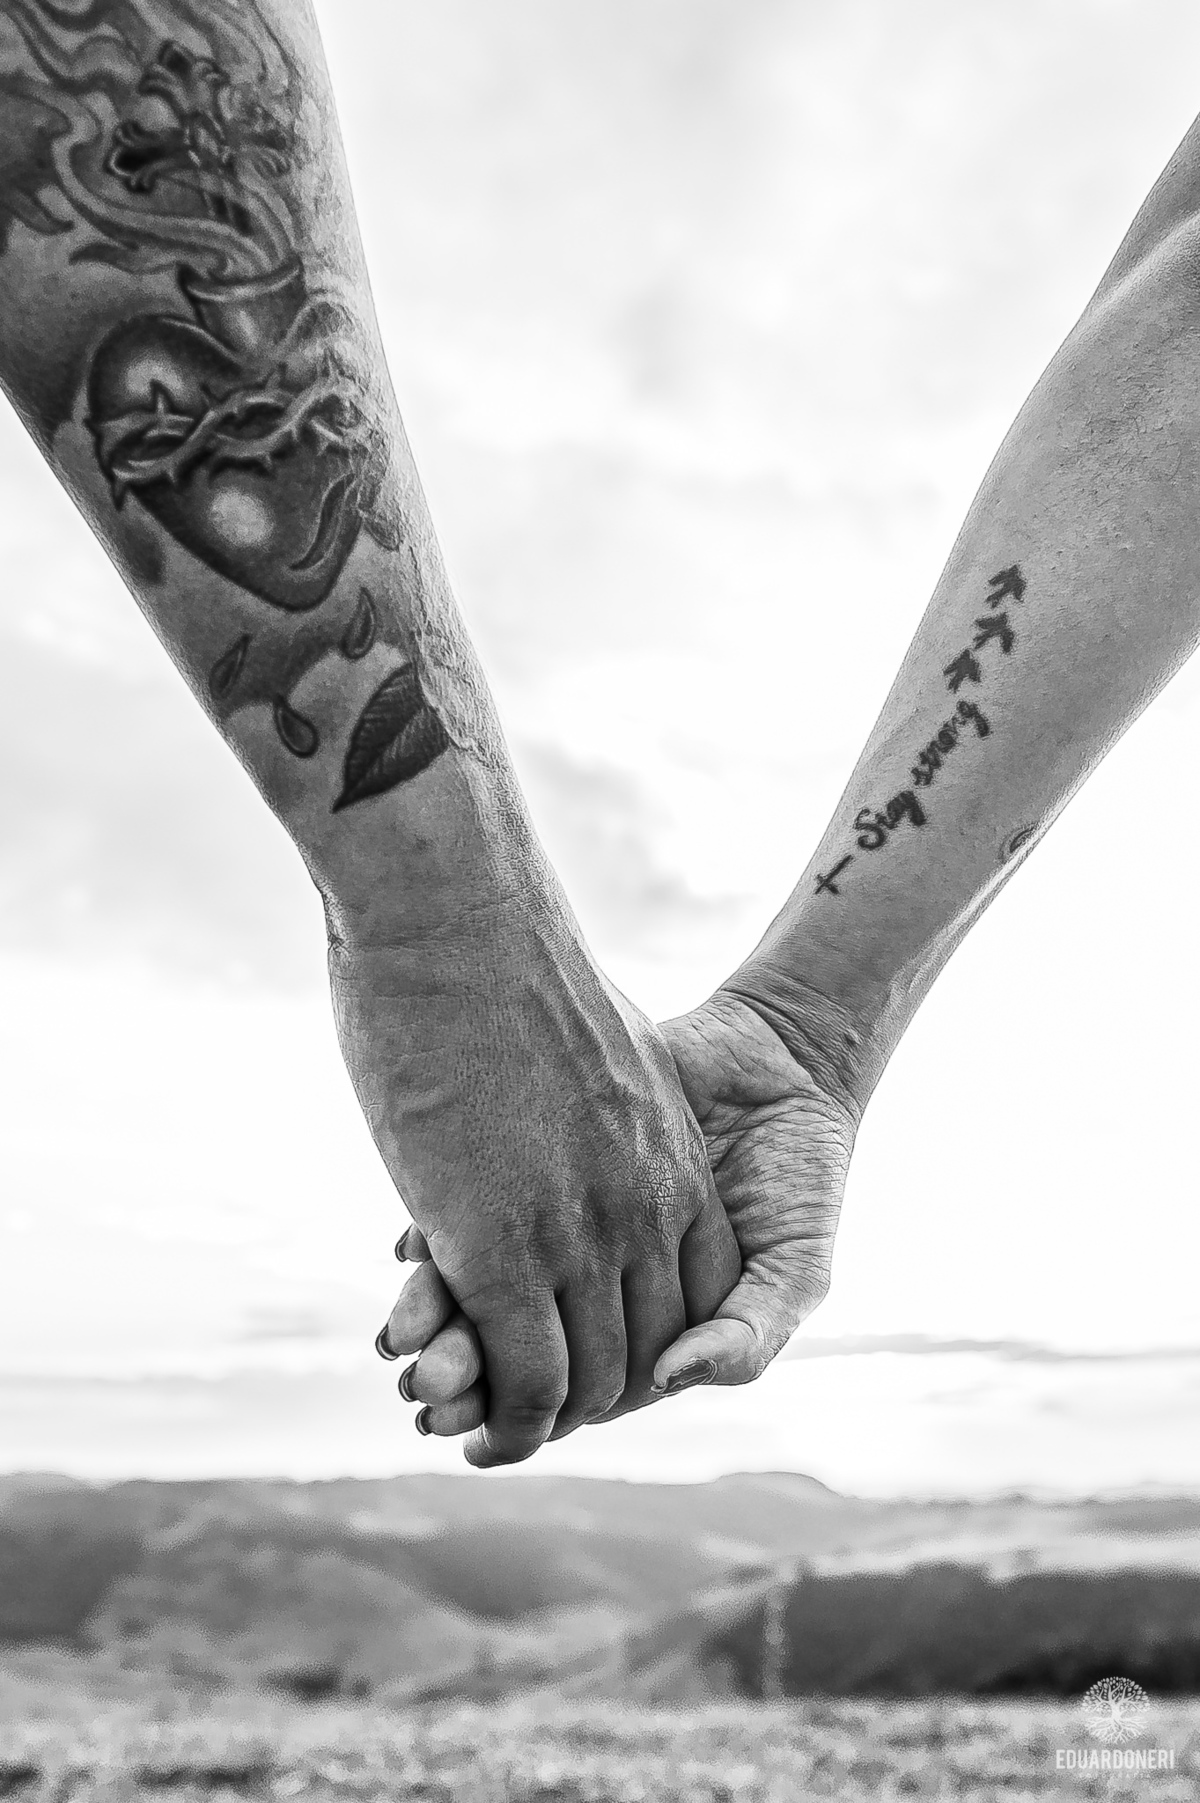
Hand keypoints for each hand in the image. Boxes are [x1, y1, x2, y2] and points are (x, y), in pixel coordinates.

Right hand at [332, 897, 740, 1466]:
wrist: (464, 914)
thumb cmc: (510, 967)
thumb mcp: (604, 1052)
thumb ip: (613, 1114)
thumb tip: (593, 1133)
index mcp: (674, 1166)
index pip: (696, 1298)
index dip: (647, 1344)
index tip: (593, 1359)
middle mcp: (646, 1211)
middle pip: (647, 1349)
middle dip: (594, 1398)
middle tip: (529, 1416)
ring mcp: (581, 1234)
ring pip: (587, 1378)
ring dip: (540, 1420)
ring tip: (485, 1432)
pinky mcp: (505, 1250)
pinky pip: (527, 1373)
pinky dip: (508, 1417)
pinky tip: (474, 1424)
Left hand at [385, 989, 856, 1437]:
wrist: (778, 1057)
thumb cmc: (801, 1172)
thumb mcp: (797, 1262)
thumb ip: (749, 1332)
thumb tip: (667, 1378)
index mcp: (648, 1331)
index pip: (568, 1395)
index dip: (520, 1419)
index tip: (468, 1437)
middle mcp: (597, 1286)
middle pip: (512, 1352)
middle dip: (463, 1379)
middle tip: (417, 1389)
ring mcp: (568, 1226)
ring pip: (481, 1293)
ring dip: (438, 1321)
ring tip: (400, 1332)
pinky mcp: (545, 1168)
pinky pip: (474, 1215)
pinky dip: (437, 1242)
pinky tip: (407, 1247)